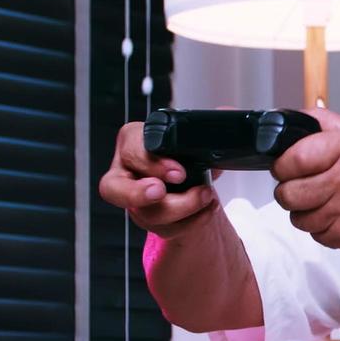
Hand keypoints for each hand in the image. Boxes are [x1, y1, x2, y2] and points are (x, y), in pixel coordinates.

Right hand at [98, 119, 217, 236]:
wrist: (193, 178)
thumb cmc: (184, 153)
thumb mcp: (195, 136)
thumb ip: (207, 124)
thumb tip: (226, 111)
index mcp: (133, 141)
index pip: (130, 148)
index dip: (151, 162)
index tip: (178, 172)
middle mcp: (126, 172)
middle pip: (113, 188)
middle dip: (138, 193)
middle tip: (162, 192)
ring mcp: (135, 200)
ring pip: (145, 214)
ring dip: (182, 208)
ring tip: (205, 197)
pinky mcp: (149, 220)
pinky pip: (165, 229)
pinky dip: (192, 222)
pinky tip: (207, 210)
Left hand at [271, 108, 339, 249]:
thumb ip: (321, 123)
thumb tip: (286, 122)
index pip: (292, 160)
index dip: (282, 165)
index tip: (286, 167)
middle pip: (288, 194)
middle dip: (289, 190)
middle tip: (303, 185)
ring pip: (298, 219)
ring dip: (305, 211)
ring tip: (323, 200)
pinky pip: (316, 235)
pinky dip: (322, 227)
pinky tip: (337, 214)